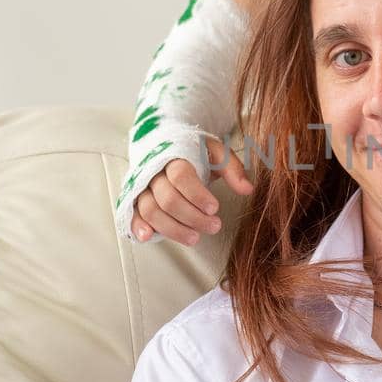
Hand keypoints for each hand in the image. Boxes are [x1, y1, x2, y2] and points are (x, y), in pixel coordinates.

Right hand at [132, 136, 253, 244]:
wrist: (163, 142)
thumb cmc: (194, 151)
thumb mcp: (216, 152)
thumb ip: (232, 169)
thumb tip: (248, 189)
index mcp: (174, 157)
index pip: (181, 176)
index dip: (197, 195)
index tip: (214, 208)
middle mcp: (154, 172)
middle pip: (168, 199)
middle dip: (192, 217)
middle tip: (214, 226)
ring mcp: (142, 187)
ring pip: (151, 210)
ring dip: (173, 228)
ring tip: (195, 239)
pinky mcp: (135, 200)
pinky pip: (133, 214)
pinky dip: (138, 226)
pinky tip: (149, 237)